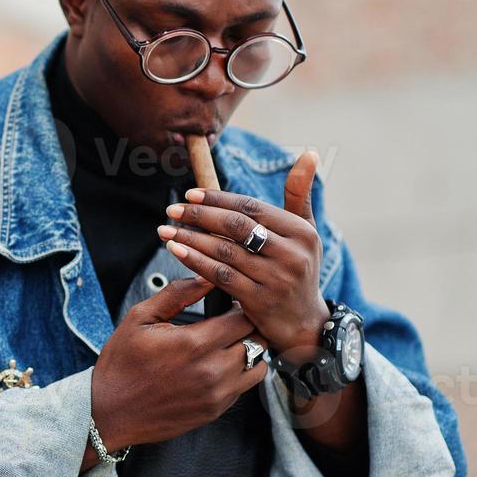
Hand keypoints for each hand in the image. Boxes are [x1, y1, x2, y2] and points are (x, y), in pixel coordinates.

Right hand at [89, 276, 270, 453]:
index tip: (230, 305)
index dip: (240, 307)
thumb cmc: (121, 365)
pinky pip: (245, 387)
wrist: (110, 411)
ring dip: (250, 351)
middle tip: (232, 322)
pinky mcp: (216, 410)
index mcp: (193, 343)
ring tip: (230, 344)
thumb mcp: (140, 318)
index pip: (243, 318)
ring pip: (258, 366)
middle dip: (248, 326)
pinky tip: (219, 365)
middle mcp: (212, 370)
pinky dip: (240, 373)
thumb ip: (176, 294)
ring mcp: (216, 394)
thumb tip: (204, 278)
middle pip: (257, 341)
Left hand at [155, 150, 327, 364]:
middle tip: (172, 209)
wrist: (304, 322)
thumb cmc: (297, 268)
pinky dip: (194, 261)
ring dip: (191, 238)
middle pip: (236, 226)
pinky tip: (176, 250)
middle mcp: (292, 253)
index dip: (218, 199)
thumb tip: (309, 153)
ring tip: (166, 229)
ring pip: (224, 251)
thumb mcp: (305, 232)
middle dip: (199, 215)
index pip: (251, 207)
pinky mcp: (260, 300)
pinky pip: (220, 276)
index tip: (190, 194)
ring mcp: (276, 278)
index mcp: (301, 231)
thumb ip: (299, 194)